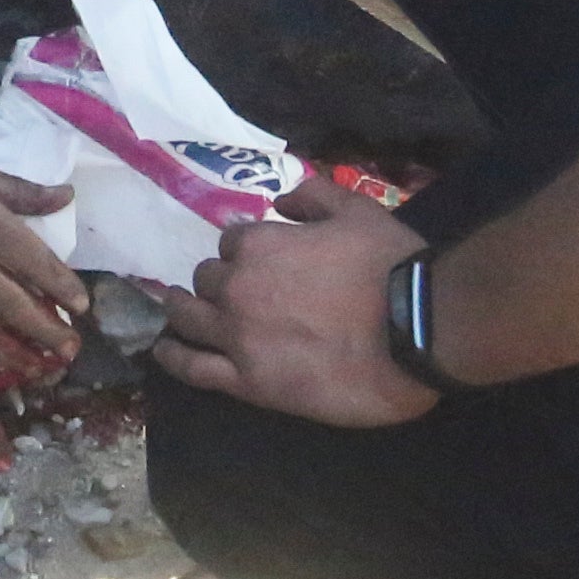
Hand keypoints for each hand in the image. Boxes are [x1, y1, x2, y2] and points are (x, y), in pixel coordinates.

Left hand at [142, 176, 431, 427]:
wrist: (415, 330)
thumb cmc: (390, 267)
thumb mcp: (356, 211)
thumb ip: (313, 196)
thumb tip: (281, 200)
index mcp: (259, 245)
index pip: (231, 243)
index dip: (243, 251)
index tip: (257, 262)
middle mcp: (236, 288)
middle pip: (207, 280)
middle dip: (216, 282)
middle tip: (231, 293)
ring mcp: (237, 337)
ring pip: (189, 319)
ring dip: (181, 311)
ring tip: (177, 312)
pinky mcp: (248, 382)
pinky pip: (194, 369)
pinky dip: (173, 358)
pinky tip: (164, 352)